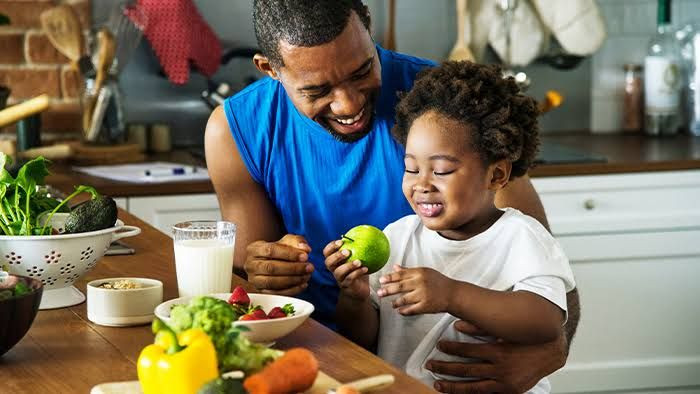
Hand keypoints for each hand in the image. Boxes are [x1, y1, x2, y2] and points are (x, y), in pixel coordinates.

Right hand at [244, 234, 313, 295]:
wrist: (270, 262)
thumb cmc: (279, 250)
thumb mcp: (287, 241)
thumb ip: (297, 242)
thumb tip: (305, 248)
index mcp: (254, 249)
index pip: (270, 250)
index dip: (289, 254)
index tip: (306, 256)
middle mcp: (250, 265)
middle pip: (271, 268)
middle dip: (293, 268)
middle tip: (309, 267)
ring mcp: (254, 280)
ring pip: (272, 282)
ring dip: (293, 280)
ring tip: (307, 276)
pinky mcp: (260, 292)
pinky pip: (276, 294)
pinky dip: (291, 290)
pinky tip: (303, 284)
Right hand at [323, 239, 369, 299]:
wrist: (360, 289)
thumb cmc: (358, 270)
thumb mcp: (359, 257)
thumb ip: (359, 247)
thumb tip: (368, 232)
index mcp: (334, 261)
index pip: (327, 252)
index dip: (331, 246)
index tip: (341, 241)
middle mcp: (334, 270)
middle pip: (328, 262)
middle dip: (336, 256)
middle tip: (347, 252)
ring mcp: (339, 279)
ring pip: (339, 272)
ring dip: (348, 266)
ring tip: (359, 261)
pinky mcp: (346, 286)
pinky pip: (350, 279)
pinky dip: (357, 273)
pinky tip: (365, 269)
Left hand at [377, 265, 453, 314]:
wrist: (453, 294)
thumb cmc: (438, 282)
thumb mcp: (425, 272)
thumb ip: (409, 270)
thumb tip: (395, 267)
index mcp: (420, 272)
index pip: (401, 274)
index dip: (389, 277)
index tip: (381, 280)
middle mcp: (421, 283)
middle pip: (400, 286)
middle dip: (387, 290)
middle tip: (379, 292)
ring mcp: (423, 295)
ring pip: (404, 299)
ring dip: (395, 302)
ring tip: (392, 304)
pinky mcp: (426, 306)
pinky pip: (411, 310)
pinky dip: (404, 311)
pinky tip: (400, 311)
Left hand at [426, 320, 567, 393]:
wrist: (552, 351)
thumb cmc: (526, 337)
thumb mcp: (504, 329)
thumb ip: (481, 328)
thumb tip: (458, 325)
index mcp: (499, 351)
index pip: (468, 351)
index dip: (451, 349)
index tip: (439, 346)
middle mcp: (500, 368)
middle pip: (466, 370)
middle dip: (445, 367)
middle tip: (430, 364)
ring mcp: (505, 382)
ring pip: (473, 386)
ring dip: (453, 386)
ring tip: (437, 383)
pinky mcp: (510, 390)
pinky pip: (485, 393)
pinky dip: (471, 393)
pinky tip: (458, 393)